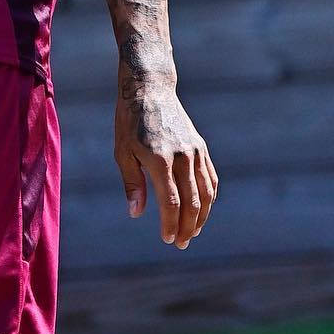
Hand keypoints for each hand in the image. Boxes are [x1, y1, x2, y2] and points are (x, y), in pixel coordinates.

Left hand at [115, 80, 217, 248]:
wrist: (150, 89)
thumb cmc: (130, 123)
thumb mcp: (122, 153)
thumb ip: (132, 184)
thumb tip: (136, 214)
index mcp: (160, 159)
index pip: (171, 202)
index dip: (170, 224)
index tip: (167, 239)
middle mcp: (182, 156)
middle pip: (193, 202)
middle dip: (188, 227)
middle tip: (181, 244)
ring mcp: (195, 151)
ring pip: (206, 193)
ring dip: (202, 217)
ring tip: (193, 233)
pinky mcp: (201, 148)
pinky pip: (211, 178)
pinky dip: (209, 198)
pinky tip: (202, 211)